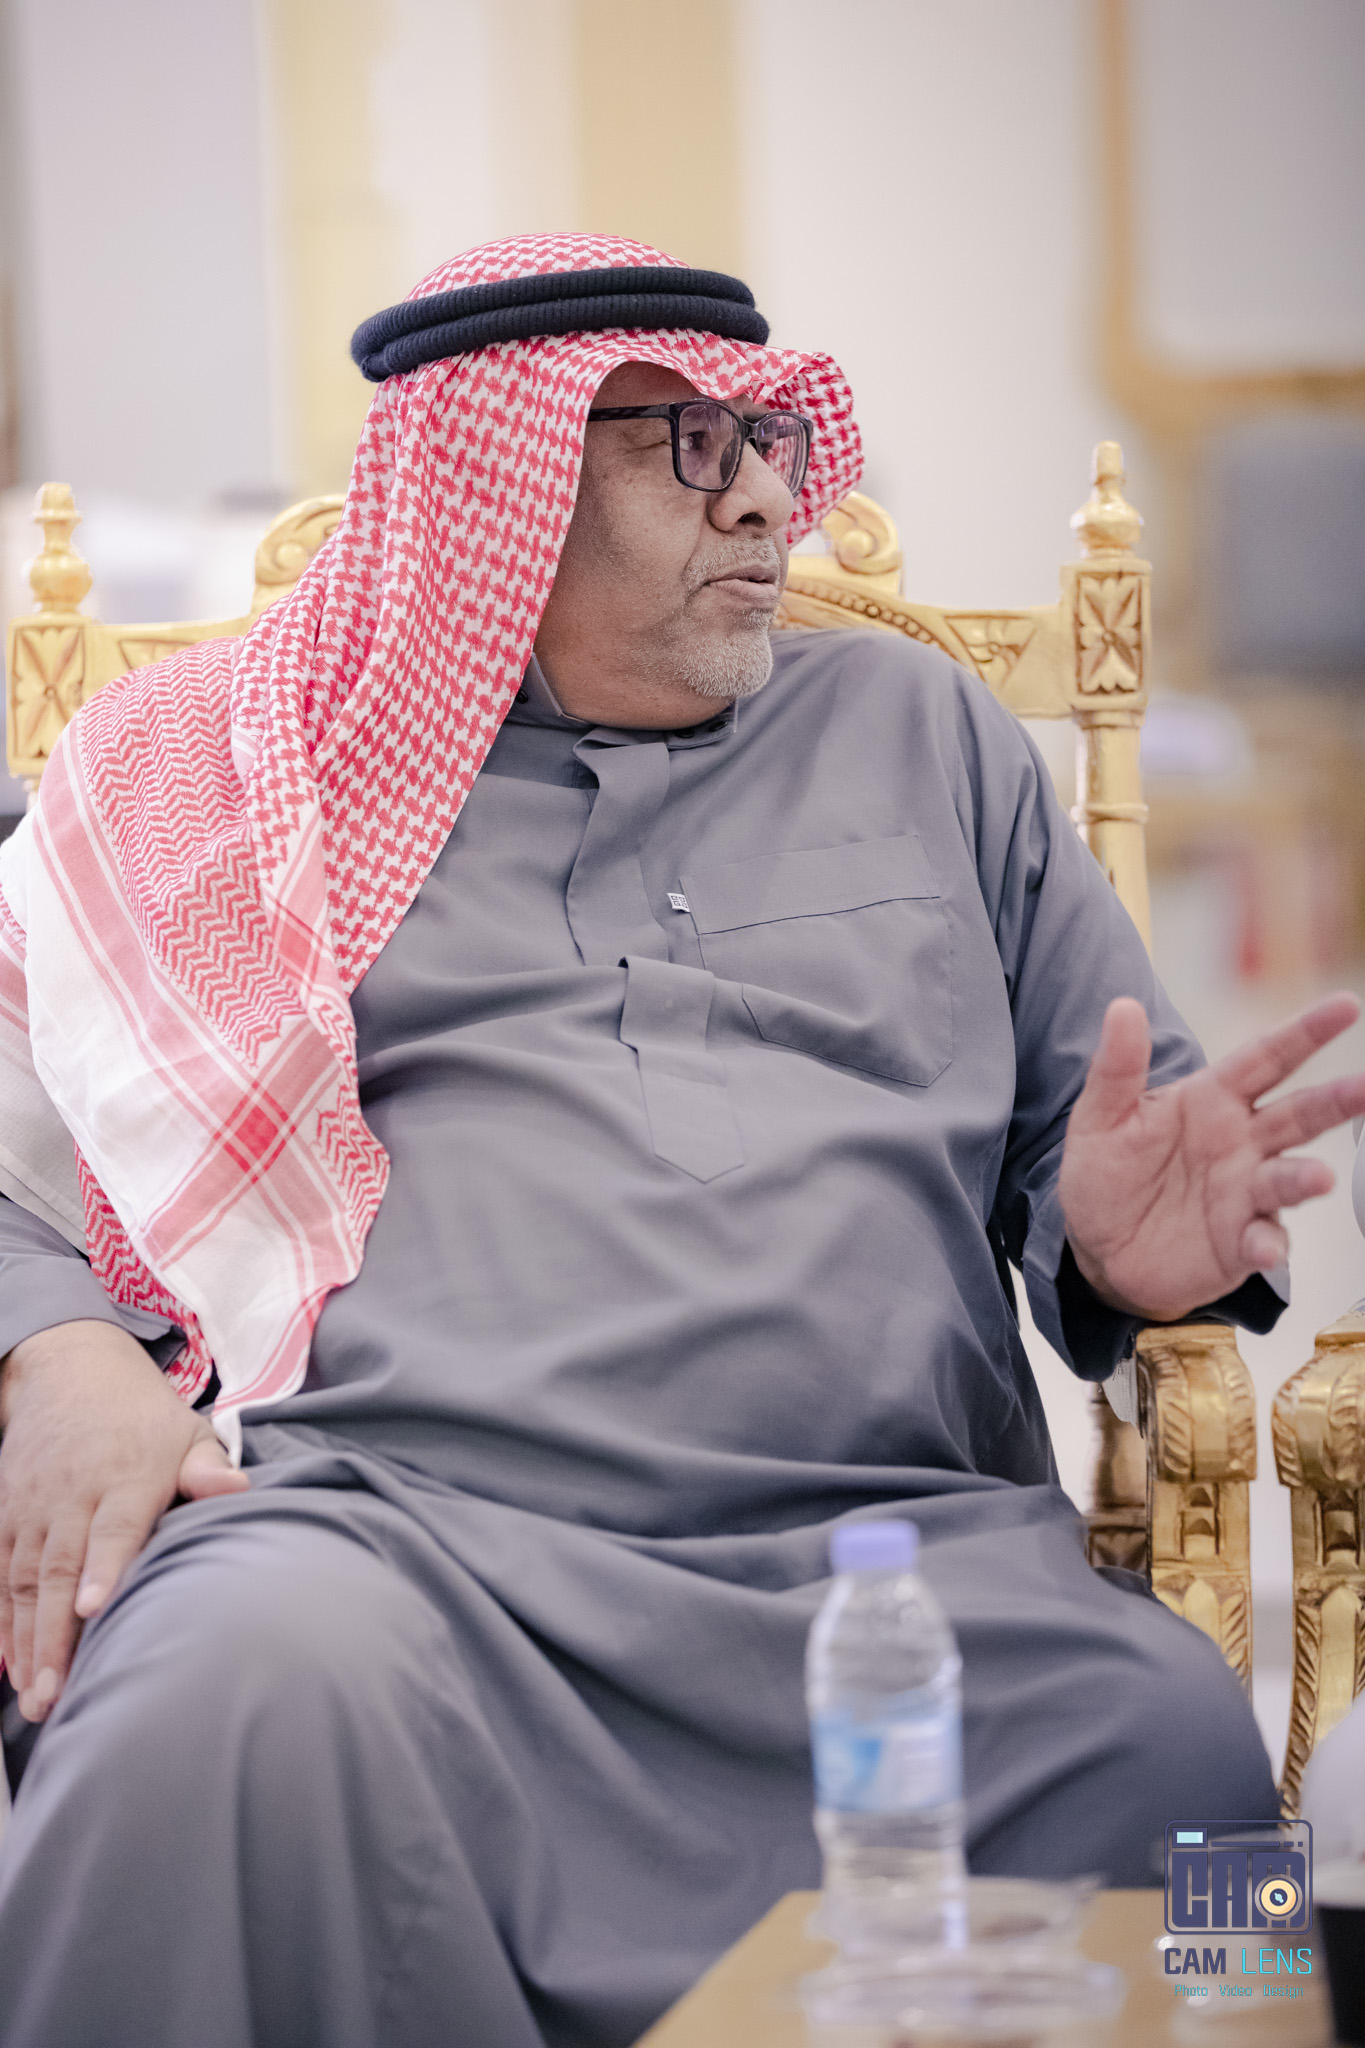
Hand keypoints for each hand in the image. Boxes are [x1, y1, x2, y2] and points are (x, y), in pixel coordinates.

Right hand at [0, 1319, 246, 1722]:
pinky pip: (0, 1572)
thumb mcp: (186, 1432)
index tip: (92, 1607)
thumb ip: (208, 1469)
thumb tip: (238, 1490)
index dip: (103, 1567)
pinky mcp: (7, 1514)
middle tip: (55, 1692)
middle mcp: (74, 1494)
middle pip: (60, 1567)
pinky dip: (1, 1620)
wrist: (71, 1373)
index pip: (115, 1527)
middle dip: (55, 1634)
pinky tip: (9, 1665)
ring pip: (24, 1580)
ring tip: (35, 1697)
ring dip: (26, 1641)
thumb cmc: (144, 1419)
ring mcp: (34, 1506)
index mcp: (127, 1476)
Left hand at [1060, 992, 1364, 1322]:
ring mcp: (1245, 1194)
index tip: (1347, 1005)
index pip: (1266, 1057)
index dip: (1306, 1031)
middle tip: (1364, 1086)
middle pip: (1298, 1115)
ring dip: (1305, 1178)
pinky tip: (1264, 1247)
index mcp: (1213, 1100)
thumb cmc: (1106, 1171)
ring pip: (1288, 1178)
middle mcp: (1242, 1143)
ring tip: (1319, 1178)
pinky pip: (1263, 1241)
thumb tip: (1122, 1007)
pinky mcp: (1239, 1244)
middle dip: (1335, 1101)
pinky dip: (1268, 1244)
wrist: (1097, 1245)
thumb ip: (1117, 1067)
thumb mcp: (1100, 1117)